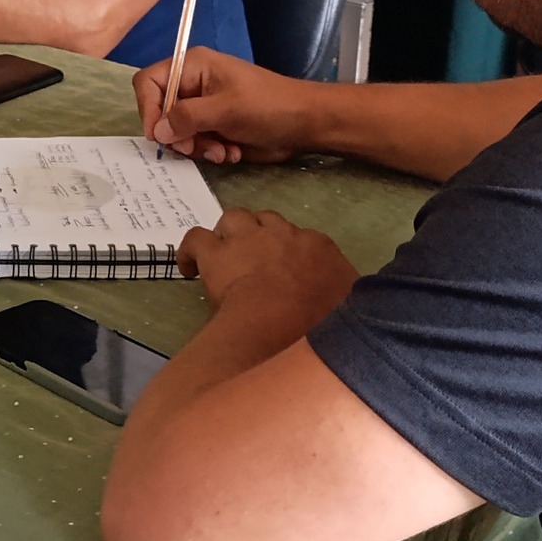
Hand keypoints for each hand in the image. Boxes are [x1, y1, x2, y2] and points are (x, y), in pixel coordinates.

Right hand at [136, 47, 320, 162]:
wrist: (305, 124)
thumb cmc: (268, 106)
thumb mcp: (226, 109)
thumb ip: (187, 118)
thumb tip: (157, 131)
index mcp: (193, 67)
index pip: (150, 82)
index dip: (148, 108)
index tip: (158, 135)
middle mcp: (193, 85)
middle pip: (161, 112)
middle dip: (179, 135)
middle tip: (194, 148)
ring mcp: (204, 107)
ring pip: (178, 133)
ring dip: (198, 147)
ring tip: (223, 152)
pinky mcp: (214, 127)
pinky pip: (196, 143)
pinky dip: (211, 151)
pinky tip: (232, 152)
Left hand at [179, 208, 358, 331]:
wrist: (282, 322)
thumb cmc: (319, 322)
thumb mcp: (351, 307)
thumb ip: (348, 296)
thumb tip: (352, 301)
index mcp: (318, 247)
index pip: (304, 239)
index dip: (290, 253)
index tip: (284, 271)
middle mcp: (282, 233)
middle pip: (267, 221)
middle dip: (258, 234)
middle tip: (252, 259)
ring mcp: (247, 239)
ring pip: (233, 218)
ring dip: (228, 233)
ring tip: (223, 254)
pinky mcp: (216, 253)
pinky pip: (196, 239)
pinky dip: (190, 251)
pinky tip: (189, 268)